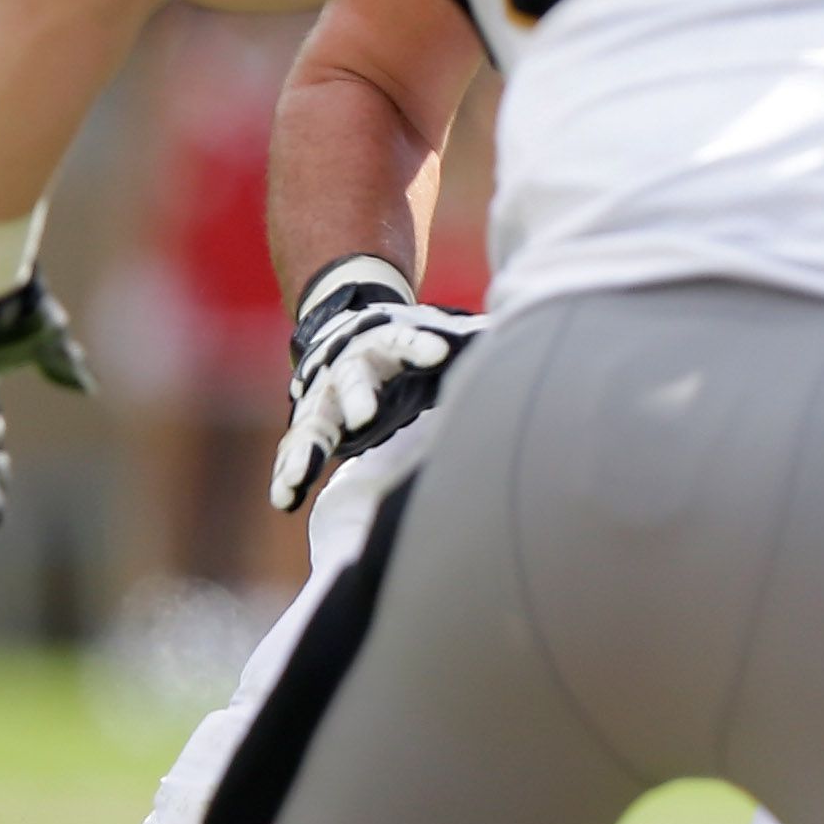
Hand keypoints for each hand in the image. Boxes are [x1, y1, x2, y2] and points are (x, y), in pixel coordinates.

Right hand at [271, 254, 481, 509]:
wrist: (350, 331)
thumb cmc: (417, 343)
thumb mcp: (446, 335)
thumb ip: (478, 339)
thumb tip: (540, 323)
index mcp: (387, 338)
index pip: (401, 337)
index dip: (418, 344)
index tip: (437, 353)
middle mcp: (350, 366)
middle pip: (352, 376)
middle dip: (357, 395)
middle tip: (363, 417)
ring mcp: (324, 397)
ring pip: (313, 421)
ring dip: (306, 449)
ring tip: (300, 477)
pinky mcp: (312, 425)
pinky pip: (296, 451)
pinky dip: (288, 473)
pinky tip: (283, 500)